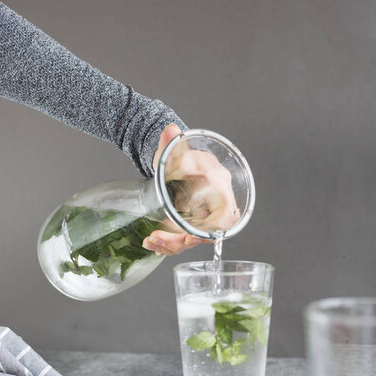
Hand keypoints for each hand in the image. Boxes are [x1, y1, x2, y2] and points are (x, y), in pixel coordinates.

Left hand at [142, 125, 238, 254]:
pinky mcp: (191, 222)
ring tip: (150, 241)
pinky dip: (169, 244)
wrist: (174, 161)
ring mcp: (202, 215)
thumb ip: (172, 142)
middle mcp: (214, 204)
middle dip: (180, 241)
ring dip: (170, 245)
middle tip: (156, 238)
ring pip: (192, 239)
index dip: (212, 230)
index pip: (226, 216)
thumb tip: (171, 129)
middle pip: (206, 233)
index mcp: (219, 186)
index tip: (190, 236)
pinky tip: (154, 245)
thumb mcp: (175, 150)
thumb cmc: (180, 155)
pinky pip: (184, 239)